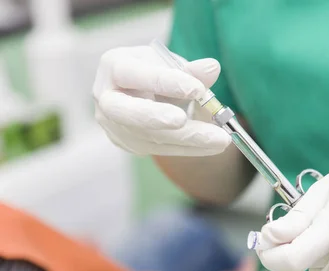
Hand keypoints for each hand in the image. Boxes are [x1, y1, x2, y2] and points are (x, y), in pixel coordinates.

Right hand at [93, 46, 229, 155]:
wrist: (143, 93)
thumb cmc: (156, 72)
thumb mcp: (171, 64)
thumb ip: (190, 69)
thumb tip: (213, 68)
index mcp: (114, 66)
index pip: (136, 75)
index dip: (166, 82)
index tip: (197, 89)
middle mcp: (107, 99)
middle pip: (127, 112)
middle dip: (158, 117)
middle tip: (186, 121)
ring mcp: (115, 126)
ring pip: (151, 137)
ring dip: (189, 139)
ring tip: (220, 139)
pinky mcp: (131, 145)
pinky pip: (162, 149)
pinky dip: (190, 147)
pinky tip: (213, 145)